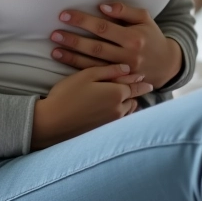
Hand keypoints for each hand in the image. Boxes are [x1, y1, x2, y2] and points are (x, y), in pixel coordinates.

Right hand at [31, 63, 153, 150]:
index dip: (141, 83)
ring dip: (128, 105)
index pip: (135, 86)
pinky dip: (120, 115)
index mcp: (116, 93)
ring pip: (127, 112)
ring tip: (126, 100)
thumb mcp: (87, 75)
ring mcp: (112, 123)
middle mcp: (118, 110)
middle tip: (135, 88)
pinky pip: (119, 121)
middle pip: (133, 100)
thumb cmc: (68, 93)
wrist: (53, 121)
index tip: (148, 81)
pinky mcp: (104, 132)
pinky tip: (114, 111)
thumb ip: (110, 71)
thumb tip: (128, 69)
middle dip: (134, 94)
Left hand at [50, 2, 182, 89]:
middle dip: (73, 40)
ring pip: (93, 64)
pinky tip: (66, 62)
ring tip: (55, 49)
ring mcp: (122, 72)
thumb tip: (102, 6)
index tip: (65, 15)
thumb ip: (124, 11)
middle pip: (96, 47)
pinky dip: (79, 69)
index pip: (103, 28)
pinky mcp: (118, 81)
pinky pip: (96, 75)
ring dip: (72, 57)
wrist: (165, 65)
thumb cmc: (151, 36)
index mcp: (133, 38)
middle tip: (54, 33)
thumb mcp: (144, 18)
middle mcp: (127, 57)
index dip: (83, 21)